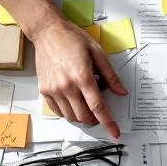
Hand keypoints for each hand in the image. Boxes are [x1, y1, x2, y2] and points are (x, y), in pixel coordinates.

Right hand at [31, 15, 126, 137]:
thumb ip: (110, 75)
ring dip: (82, 116)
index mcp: (82, 76)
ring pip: (71, 117)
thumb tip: (122, 92)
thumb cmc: (72, 39)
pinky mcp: (44, 90)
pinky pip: (58, 111)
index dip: (108, 123)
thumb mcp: (97, 53)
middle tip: (99, 111)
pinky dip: (68, 112)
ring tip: (84, 98)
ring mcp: (53, 89)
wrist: (48, 32)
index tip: (115, 133)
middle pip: (84, 116)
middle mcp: (66, 86)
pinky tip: (73, 101)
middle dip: (95, 119)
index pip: (98, 107)